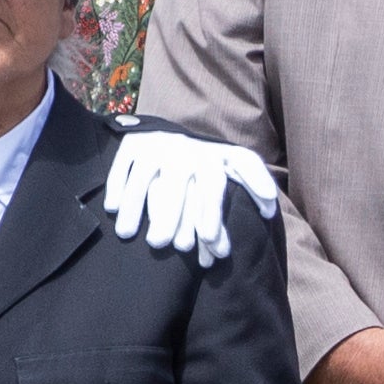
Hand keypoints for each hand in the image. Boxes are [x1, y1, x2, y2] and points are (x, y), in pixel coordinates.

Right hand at [105, 128, 281, 264]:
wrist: (169, 137)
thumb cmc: (205, 168)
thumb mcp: (231, 170)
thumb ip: (251, 187)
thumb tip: (270, 211)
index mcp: (214, 157)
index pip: (219, 181)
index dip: (221, 206)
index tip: (214, 241)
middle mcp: (188, 149)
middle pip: (179, 184)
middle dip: (172, 216)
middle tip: (167, 246)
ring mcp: (158, 145)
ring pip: (145, 176)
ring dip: (134, 206)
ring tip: (127, 234)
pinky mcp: (133, 143)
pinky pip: (123, 165)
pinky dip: (116, 186)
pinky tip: (112, 209)